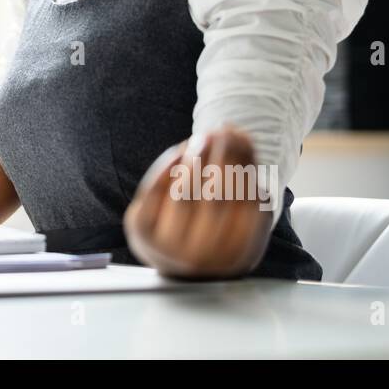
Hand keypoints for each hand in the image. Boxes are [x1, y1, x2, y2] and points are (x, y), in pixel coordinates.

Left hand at [123, 123, 275, 279]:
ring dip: (196, 160)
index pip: (246, 205)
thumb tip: (240, 136)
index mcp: (236, 255)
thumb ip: (245, 175)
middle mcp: (202, 258)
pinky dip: (166, 170)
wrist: (174, 254)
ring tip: (205, 137)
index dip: (245, 166)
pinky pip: (154, 196)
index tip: (244, 137)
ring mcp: (168, 248)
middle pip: (216, 199)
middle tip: (224, 130)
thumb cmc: (215, 224)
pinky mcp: (142, 233)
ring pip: (184, 196)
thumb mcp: (240, 209)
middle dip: (222, 157)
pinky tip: (179, 153)